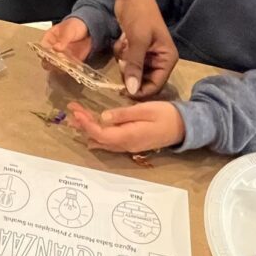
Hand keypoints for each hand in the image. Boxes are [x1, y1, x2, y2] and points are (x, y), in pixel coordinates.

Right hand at [39, 17, 92, 64]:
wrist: (88, 30)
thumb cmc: (74, 26)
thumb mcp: (69, 29)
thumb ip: (63, 38)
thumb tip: (56, 48)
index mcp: (48, 39)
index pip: (41, 48)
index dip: (43, 52)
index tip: (50, 55)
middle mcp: (52, 50)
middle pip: (46, 60)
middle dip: (51, 63)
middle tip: (58, 61)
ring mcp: (61, 58)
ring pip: (56, 67)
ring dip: (60, 68)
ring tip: (66, 64)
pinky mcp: (70, 63)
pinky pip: (68, 69)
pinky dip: (70, 70)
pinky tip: (72, 67)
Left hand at [67, 101, 185, 152]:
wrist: (184, 127)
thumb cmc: (166, 115)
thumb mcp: (145, 109)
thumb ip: (124, 114)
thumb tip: (103, 117)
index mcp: (128, 136)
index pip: (101, 133)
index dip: (86, 124)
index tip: (76, 111)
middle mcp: (126, 145)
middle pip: (98, 138)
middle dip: (83, 125)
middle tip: (71, 109)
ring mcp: (129, 146)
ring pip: (103, 141)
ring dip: (88, 130)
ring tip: (74, 119)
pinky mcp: (132, 143)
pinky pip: (110, 142)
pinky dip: (98, 134)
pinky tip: (91, 131)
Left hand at [113, 0, 178, 97]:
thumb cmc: (140, 15)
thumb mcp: (138, 41)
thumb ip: (135, 66)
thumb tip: (132, 90)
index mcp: (167, 58)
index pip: (156, 85)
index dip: (141, 91)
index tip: (123, 92)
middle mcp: (160, 59)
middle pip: (144, 80)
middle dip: (131, 73)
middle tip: (122, 63)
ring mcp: (147, 54)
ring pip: (133, 71)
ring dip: (125, 62)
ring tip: (124, 47)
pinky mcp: (136, 48)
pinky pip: (127, 61)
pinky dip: (121, 54)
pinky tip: (121, 41)